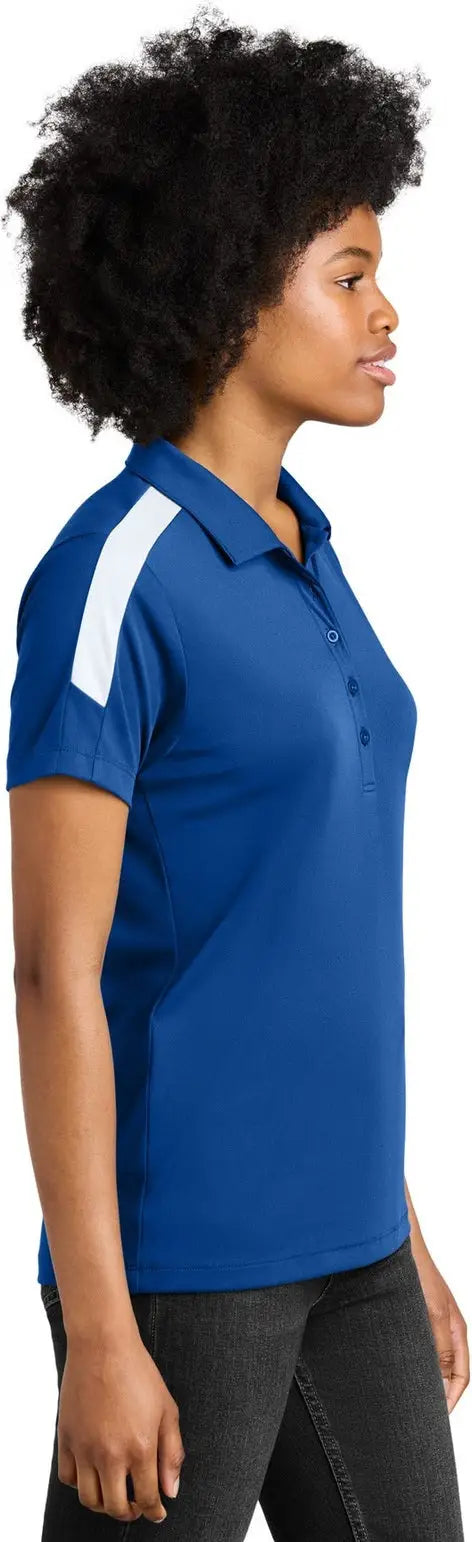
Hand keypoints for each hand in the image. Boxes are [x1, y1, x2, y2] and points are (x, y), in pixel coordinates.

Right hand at [56, 1318, 184, 1522]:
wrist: (103, 1346)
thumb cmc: (138, 1373)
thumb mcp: (167, 1410)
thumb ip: (172, 1453)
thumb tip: (170, 1491)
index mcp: (140, 1448)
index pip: (147, 1499)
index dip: (155, 1511)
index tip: (158, 1511)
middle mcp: (110, 1454)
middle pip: (116, 1508)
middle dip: (130, 1513)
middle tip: (136, 1506)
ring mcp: (85, 1448)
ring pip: (90, 1500)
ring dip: (104, 1505)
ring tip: (115, 1495)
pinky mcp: (66, 1439)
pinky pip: (68, 1478)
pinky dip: (80, 1484)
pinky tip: (93, 1474)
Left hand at [410, 1234, 468, 1413]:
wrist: (398, 1245)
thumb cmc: (418, 1274)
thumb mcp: (432, 1316)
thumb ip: (440, 1350)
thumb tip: (444, 1385)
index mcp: (456, 1331)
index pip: (461, 1374)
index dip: (452, 1397)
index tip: (438, 1416)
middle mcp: (445, 1329)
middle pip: (448, 1370)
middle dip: (438, 1392)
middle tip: (422, 1413)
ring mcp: (430, 1323)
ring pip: (431, 1360)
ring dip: (424, 1377)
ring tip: (407, 1396)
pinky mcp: (414, 1317)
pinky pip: (418, 1348)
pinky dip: (411, 1362)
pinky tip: (395, 1367)